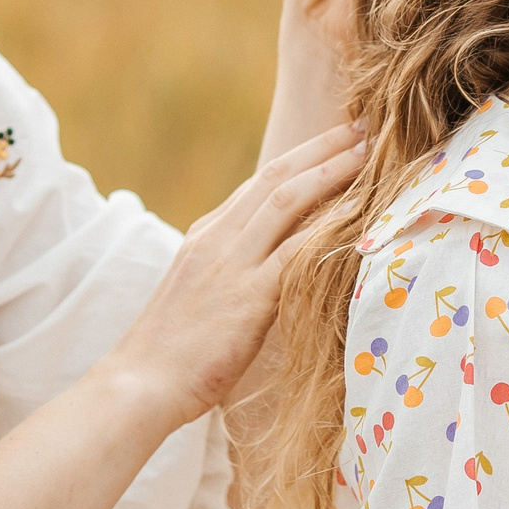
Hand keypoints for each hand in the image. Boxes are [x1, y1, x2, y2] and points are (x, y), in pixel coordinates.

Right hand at [115, 123, 366, 423]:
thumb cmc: (171, 354)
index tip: (336, 140)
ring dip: (331, 171)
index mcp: (207, 236)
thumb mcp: (201, 295)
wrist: (139, 384)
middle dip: (322, 147)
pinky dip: (328, 227)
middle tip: (363, 124)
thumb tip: (272, 267)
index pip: (259, 184)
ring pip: (287, 201)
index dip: (300, 158)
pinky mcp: (247, 298)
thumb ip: (233, 272)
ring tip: (369, 151)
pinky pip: (295, 252)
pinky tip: (359, 212)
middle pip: (277, 177)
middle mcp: (218, 239)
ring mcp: (231, 265)